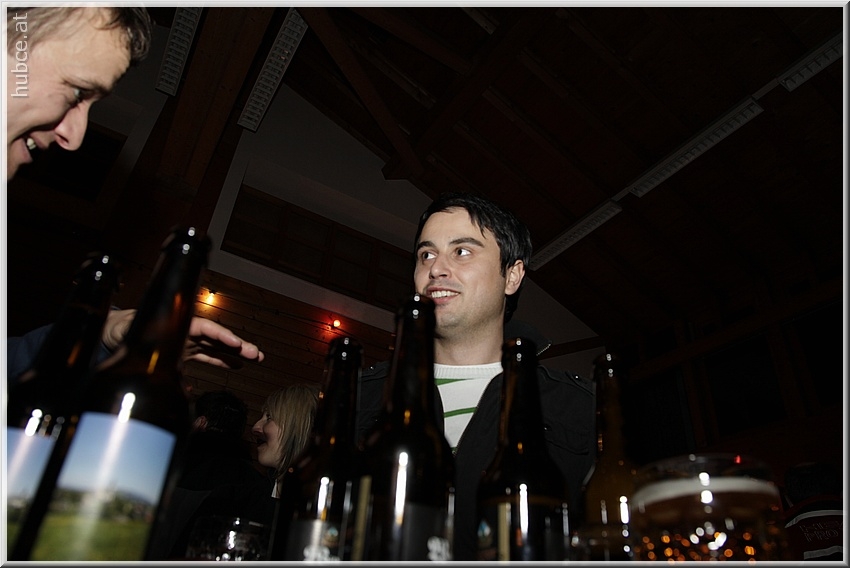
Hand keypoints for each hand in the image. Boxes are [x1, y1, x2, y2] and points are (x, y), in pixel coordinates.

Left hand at [102, 308, 264, 367]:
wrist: (115, 334)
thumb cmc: (120, 328)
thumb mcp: (125, 330)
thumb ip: (139, 339)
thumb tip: (148, 349)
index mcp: (176, 323)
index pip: (204, 327)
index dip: (221, 335)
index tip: (236, 344)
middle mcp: (185, 331)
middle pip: (216, 336)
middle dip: (238, 345)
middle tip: (256, 354)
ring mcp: (187, 342)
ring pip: (216, 346)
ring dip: (236, 353)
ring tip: (256, 358)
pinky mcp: (184, 352)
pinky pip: (208, 356)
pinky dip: (223, 360)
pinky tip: (237, 366)